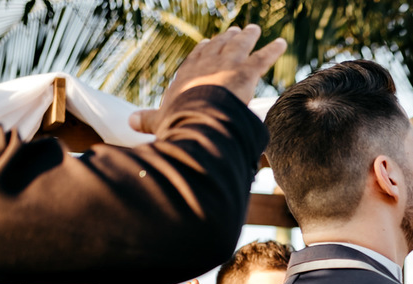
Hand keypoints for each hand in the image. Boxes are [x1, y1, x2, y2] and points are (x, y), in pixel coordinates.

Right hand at [129, 25, 286, 133]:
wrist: (196, 121)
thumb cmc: (177, 124)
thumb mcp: (159, 122)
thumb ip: (147, 120)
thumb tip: (130, 122)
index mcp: (185, 77)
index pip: (194, 60)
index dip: (201, 52)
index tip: (205, 45)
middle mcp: (205, 65)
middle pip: (216, 47)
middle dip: (225, 39)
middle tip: (233, 32)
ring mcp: (225, 65)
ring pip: (238, 46)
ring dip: (246, 37)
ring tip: (253, 30)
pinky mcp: (245, 72)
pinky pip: (263, 58)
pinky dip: (273, 50)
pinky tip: (282, 44)